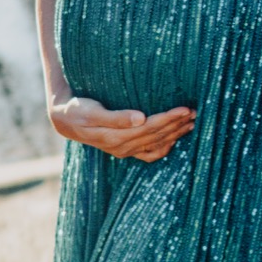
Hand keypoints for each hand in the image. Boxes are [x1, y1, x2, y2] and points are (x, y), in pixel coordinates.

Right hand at [49, 92, 194, 162]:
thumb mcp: (93, 111)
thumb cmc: (78, 110)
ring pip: (157, 144)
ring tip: (192, 122)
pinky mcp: (126, 149)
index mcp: (116, 137)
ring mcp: (125, 150)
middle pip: (157, 136)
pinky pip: (150, 153)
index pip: (150, 128)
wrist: (65, 121)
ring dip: (176, 134)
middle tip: (196, 112)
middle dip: (177, 124)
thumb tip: (140, 118)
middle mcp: (123, 147)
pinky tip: (176, 138)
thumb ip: (117, 117)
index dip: (169, 119)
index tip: (185, 109)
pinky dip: (165, 146)